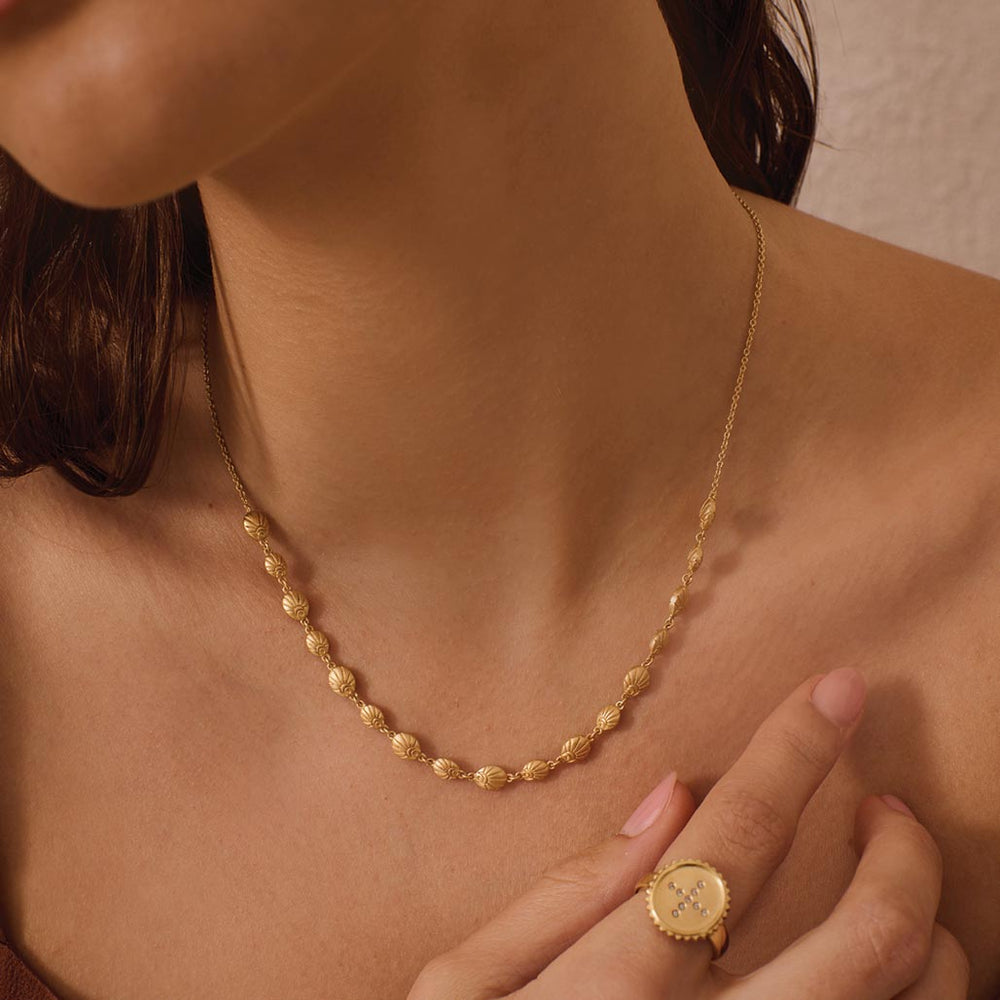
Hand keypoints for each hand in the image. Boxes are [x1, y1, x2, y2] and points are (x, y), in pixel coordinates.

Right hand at [407, 667, 969, 998]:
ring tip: (893, 874)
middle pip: (868, 936)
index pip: (736, 838)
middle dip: (903, 850)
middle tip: (886, 803)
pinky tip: (894, 966)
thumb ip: (561, 891)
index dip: (795, 750)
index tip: (839, 687)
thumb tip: (669, 799)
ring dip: (931, 925)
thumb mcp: (462, 988)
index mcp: (620, 987)